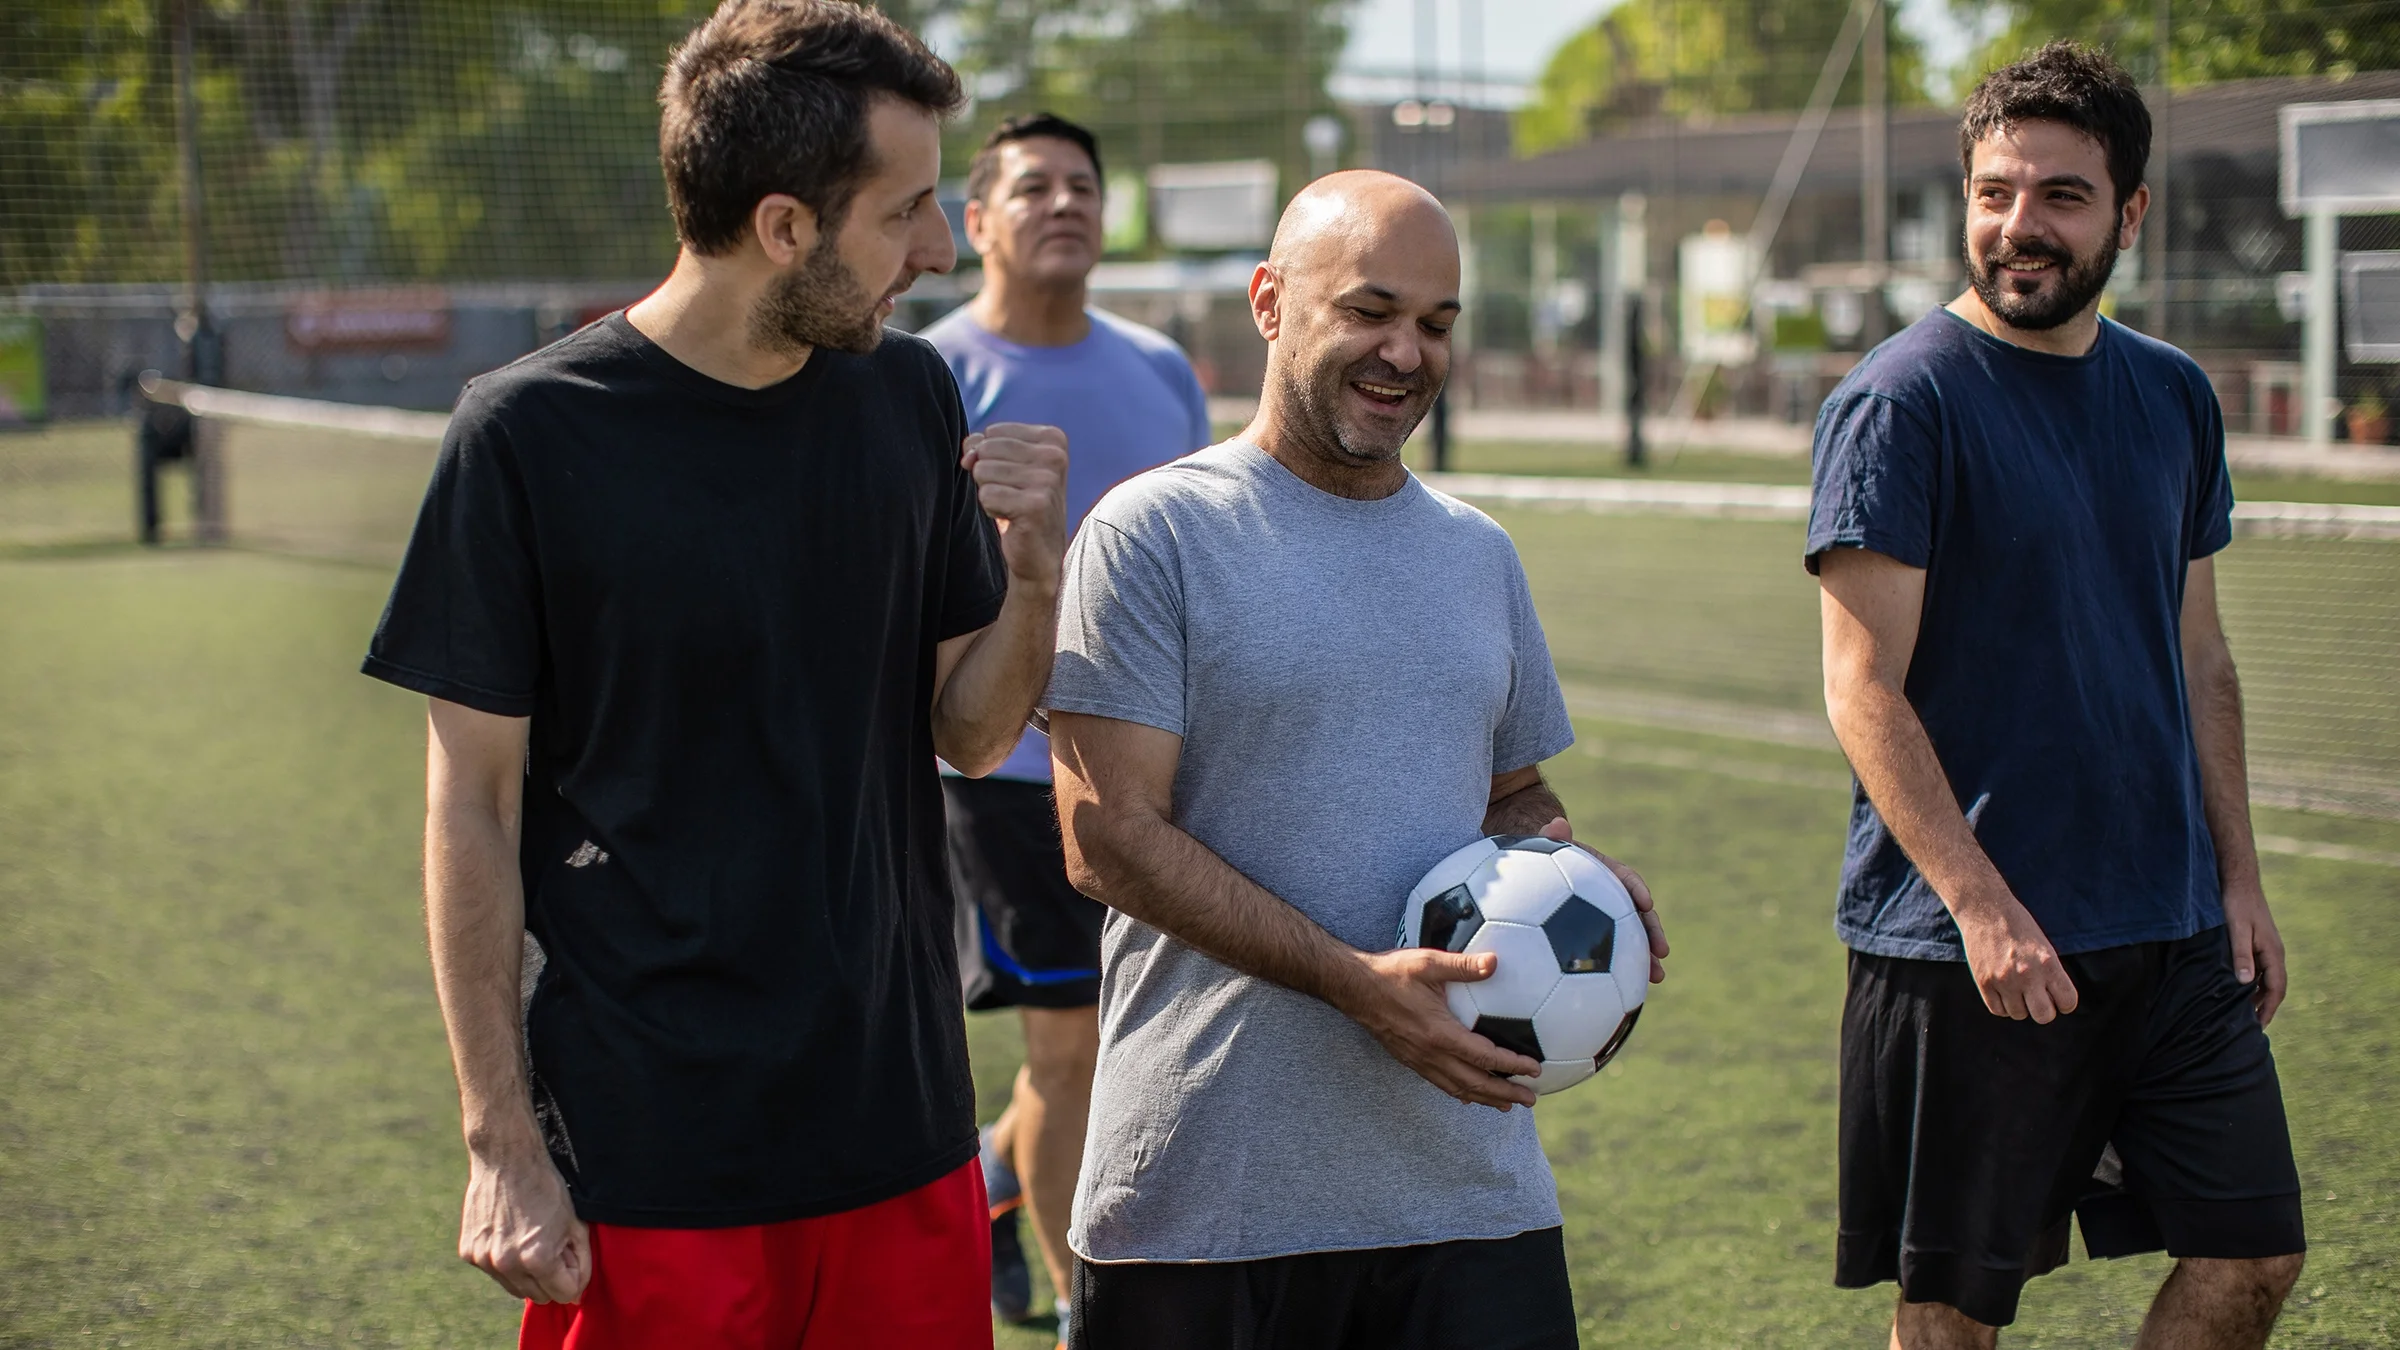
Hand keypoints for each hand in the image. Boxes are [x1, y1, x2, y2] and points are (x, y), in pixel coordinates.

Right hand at [460, 1144, 590, 1304]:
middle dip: (551, 1277)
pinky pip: (494, 1272)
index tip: (569, 1255)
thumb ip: (580, 1262)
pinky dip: (505, 1261)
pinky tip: (509, 1233)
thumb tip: (575, 1295)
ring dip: (527, 1273)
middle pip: (539, 1296)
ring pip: (515, 1288)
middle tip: (551, 1245)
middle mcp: (507, 1264)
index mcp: (537, 1258)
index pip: (564, 1294)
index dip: (573, 1277)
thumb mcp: (575, 1224)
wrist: (506, 1161)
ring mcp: (484, 1260)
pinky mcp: (468, 1253)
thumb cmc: (546, 1189)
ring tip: (530, 1238)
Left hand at [962, 423, 1067, 588]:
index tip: (1014, 478)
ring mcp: (1048, 480)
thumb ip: (982, 447)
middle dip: (988, 475)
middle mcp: (1055, 456)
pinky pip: (987, 495)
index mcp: (1053, 439)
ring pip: (983, 471)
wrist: (1039, 553)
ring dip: (990, 494)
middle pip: (986, 449)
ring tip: (1012, 506)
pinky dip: (991, 509)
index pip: (993, 432)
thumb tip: (969, 452)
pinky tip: (1012, 518)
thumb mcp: (1004, 466)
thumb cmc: (1020, 504)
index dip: (990, 457)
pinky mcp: (1036, 505)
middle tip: (1012, 494)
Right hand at [1342, 947, 1541, 1110]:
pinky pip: (1441, 1083)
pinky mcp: (1410, 1060)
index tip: (1535, 1071)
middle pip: (1475, 1083)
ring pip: (1458, 1089)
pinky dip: (1461, 1093)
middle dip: (1505, 1094)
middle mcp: (1430, 1054)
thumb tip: (1495, 962)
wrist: (1354, 988)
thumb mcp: (1428, 963)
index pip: (1484, 1057)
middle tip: (1530, 1100)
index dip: (1512, 1066)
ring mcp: (1419, 1060)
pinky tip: (1470, 1096)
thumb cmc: (1391, 973)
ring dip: (1485, 1099)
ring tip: (1507, 1105)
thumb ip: (1463, 965)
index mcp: (1439, 1033)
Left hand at [1538, 817, 1668, 983]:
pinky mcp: (1596, 938)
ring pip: (1630, 938)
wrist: (1529, 875)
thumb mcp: (1543, 848)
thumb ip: (1551, 838)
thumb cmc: (1536, 860)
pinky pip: (1612, 954)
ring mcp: (1604, 919)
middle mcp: (1609, 896)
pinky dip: (1621, 972)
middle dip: (1652, 932)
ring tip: (1657, 978)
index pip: (1624, 877)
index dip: (1636, 889)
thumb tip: (1557, 823)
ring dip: (1646, 957)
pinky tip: (1627, 992)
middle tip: (1662, 952)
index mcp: (1601, 872)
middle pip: (1636, 913)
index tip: (1646, 902)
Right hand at [1955, 893, 2078, 1022]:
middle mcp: (2027, 975)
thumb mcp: (2044, 947)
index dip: (2065, 1002)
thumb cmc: (2019, 926)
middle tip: (2038, 998)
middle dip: (2044, 1011)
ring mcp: (2004, 980)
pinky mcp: (1984, 982)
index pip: (2068, 1001)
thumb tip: (2054, 1000)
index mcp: (2048, 963)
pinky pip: (1998, 1010)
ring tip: (2017, 989)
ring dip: (2020, 1006)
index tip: (2058, 997)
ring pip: (2019, 1014)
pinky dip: (2003, 1005)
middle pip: (2044, 1016)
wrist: (1985, 910)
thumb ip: (2051, 973)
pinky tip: (2004, 991)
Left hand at [2222, 876, 2287, 1025]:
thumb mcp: (2236, 930)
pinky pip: (2258, 970)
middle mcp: (2273, 953)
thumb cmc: (2236, 904)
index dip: (2268, 1009)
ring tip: (2243, 1014)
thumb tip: (2245, 983)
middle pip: (2273, 988)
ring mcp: (2266, 948)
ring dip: (2257, 996)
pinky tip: (2237, 989)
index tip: (2258, 1027)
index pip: (2276, 989)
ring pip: (2265, 979)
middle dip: (2264, 1007)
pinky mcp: (2257, 943)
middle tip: (2250, 1027)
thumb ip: (2241, 955)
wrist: (2238, 880)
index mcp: (2273, 953)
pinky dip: (2251, 983)